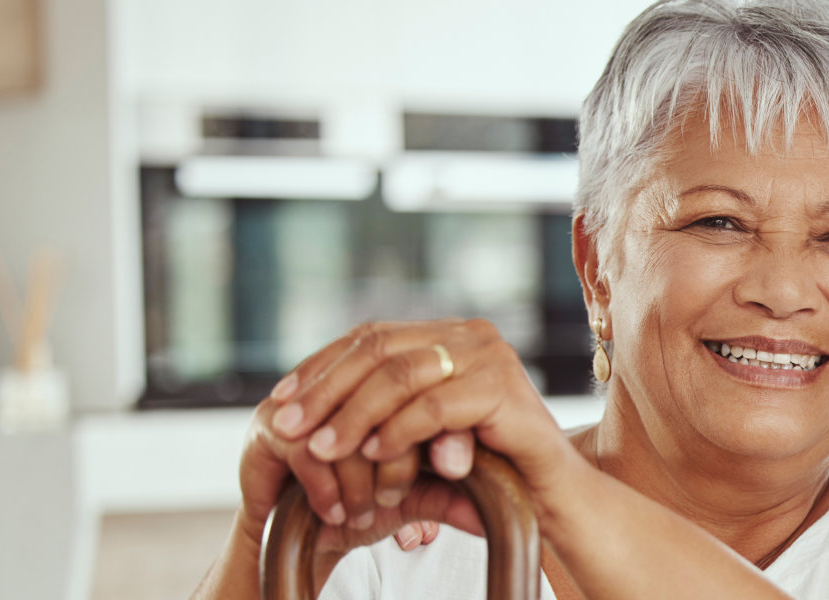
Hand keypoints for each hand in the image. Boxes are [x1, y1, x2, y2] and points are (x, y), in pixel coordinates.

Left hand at [265, 319, 581, 527]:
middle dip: (326, 389)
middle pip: (379, 349)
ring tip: (323, 448)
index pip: (371, 336)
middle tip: (288, 426)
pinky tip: (372, 454)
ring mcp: (490, 355)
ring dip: (353, 414)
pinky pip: (433, 407)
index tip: (282, 401)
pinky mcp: (502, 387)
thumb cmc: (482, 463)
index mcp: (449, 334)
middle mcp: (470, 334)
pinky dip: (397, 431)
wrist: (546, 492)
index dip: (322, 366)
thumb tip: (298, 401)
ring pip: (400, 375)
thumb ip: (381, 406)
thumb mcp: (419, 429)